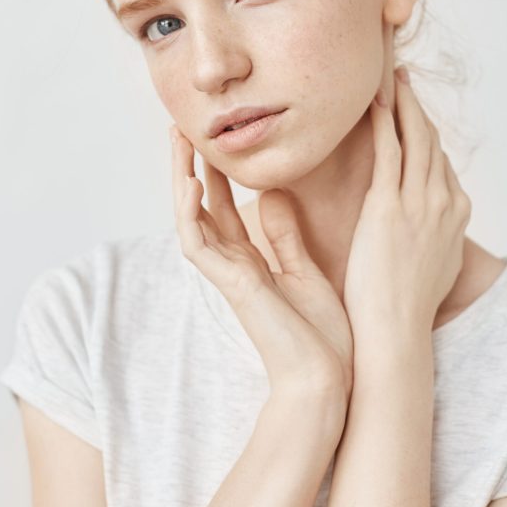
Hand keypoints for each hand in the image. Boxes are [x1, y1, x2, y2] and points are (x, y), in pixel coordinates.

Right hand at [169, 126, 353, 405]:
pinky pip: (198, 244)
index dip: (214, 173)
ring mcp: (228, 274)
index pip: (223, 207)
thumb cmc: (321, 335)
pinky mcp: (231, 285)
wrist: (328, 379)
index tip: (212, 139)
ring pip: (189, 218)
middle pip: (200, 206)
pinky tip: (190, 181)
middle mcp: (234, 264)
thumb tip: (273, 195)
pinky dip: (189, 213)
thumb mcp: (305, 270)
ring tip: (177, 139)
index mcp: (252, 260)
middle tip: (181, 127)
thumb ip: (285, 235)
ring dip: (180, 178)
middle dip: (189, 166)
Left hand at [343, 66, 471, 348]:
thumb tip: (423, 230)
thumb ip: (433, 238)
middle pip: (432, 140)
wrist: (396, 330)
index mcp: (456, 214)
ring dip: (402, 103)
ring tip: (389, 78)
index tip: (412, 114)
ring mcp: (419, 201)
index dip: (426, 133)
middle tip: (403, 79)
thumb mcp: (434, 265)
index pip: (441, 161)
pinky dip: (383, 122)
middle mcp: (444, 201)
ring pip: (414, 137)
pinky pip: (388, 151)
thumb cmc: (406, 305)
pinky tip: (373, 102)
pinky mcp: (389, 205)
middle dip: (417, 106)